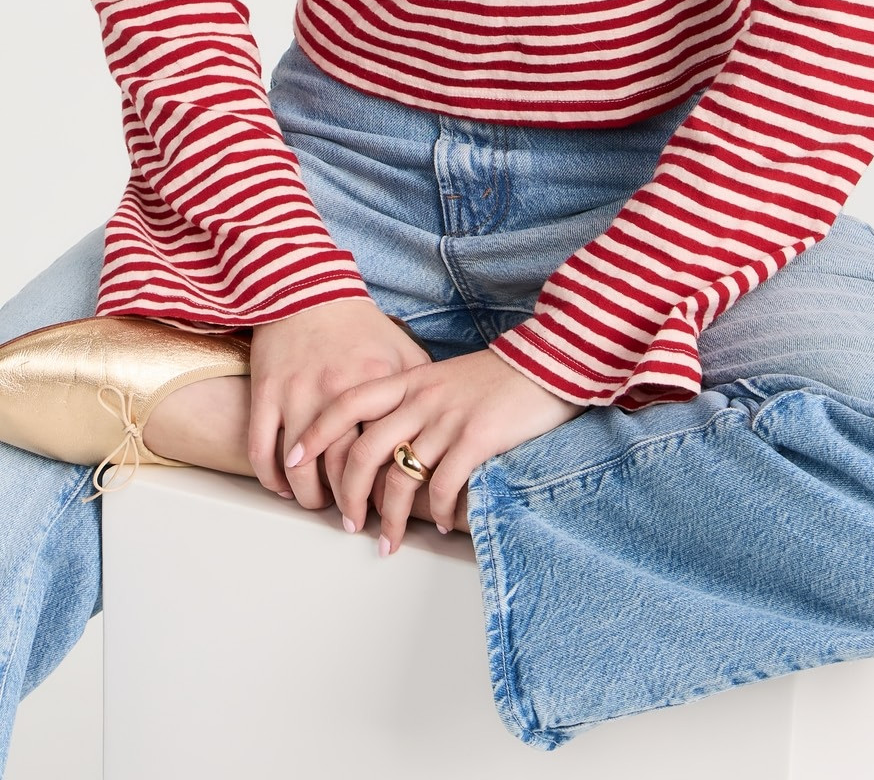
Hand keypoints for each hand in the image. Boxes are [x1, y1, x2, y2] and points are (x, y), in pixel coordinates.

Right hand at [248, 297, 431, 512]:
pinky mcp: (266, 392)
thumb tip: (439, 429)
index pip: (385, 453)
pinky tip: (284, 487)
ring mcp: (298, 394)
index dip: (389, 490)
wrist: (307, 288)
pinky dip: (271, 478)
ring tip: (320, 506)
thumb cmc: (358, 326)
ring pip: (300, 470)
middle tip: (354, 522)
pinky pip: (262, 450)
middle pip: (343, 470)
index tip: (392, 509)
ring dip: (310, 498)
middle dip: (349, 506)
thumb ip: (420, 388)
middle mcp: (337, 391)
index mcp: (377, 383)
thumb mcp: (400, 349)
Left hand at [284, 345, 584, 550]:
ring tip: (387, 542)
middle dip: (348, 493)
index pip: (347, 403)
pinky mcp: (476, 437)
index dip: (316, 433)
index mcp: (409, 379)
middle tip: (346, 522)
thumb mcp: (444, 378)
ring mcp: (447, 418)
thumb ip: (414, 399)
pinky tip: (438, 525)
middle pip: (364, 449)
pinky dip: (435, 513)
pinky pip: (442, 486)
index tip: (293, 460)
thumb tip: (386, 439)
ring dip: (389, 518)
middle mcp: (421, 397)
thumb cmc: (496, 376)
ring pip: (400, 477)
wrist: (550, 360)